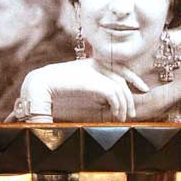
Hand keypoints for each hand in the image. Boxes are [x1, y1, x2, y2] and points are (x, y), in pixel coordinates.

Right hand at [19, 59, 148, 121]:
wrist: (39, 84)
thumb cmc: (52, 88)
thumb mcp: (75, 86)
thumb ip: (89, 89)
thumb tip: (100, 100)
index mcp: (90, 63)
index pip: (118, 65)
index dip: (132, 75)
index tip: (141, 87)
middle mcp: (94, 65)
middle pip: (122, 74)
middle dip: (131, 91)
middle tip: (135, 107)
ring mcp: (94, 72)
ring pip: (119, 87)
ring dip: (124, 104)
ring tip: (124, 117)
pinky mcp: (93, 82)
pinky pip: (114, 94)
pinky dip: (118, 106)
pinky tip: (117, 116)